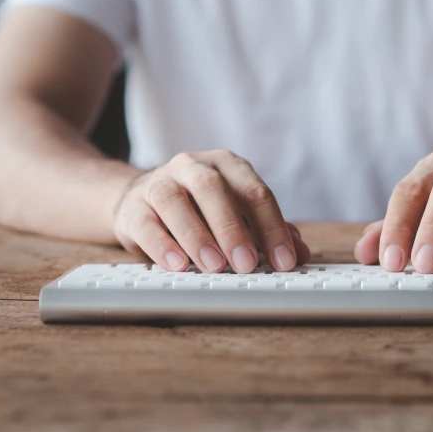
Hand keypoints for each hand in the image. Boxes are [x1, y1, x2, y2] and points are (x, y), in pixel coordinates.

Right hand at [113, 150, 308, 272]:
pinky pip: (145, 222)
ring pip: (175, 201)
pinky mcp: (132, 206)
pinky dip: (162, 245)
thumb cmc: (200, 208)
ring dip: (196, 235)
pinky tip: (177, 265)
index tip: (284, 260)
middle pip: (213, 189)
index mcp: (226, 165)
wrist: (141, 201)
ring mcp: (159, 182)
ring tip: (213, 266)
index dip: (272, 227)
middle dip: (232, 228)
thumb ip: (267, 231)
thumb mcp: (237, 214)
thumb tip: (300, 253)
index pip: (254, 192)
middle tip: (246, 264)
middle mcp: (192, 166)